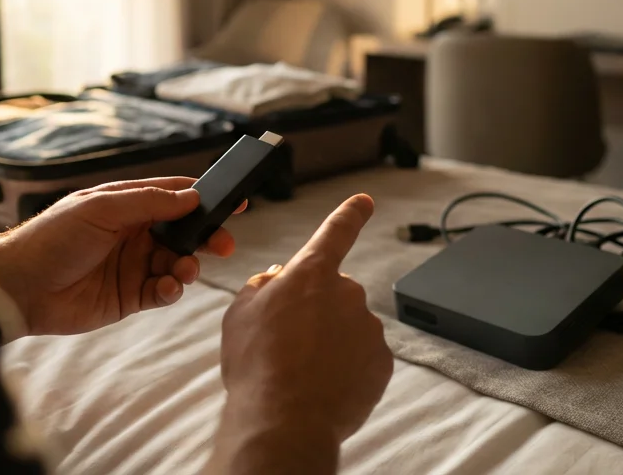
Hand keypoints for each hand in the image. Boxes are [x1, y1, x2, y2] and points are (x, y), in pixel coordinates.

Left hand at [0, 177, 239, 338]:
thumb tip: (190, 195)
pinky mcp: (128, 297)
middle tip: (223, 244)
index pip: (174, 196)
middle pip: (183, 232)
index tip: (235, 200)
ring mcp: (132, 266)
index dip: (204, 197)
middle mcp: (133, 234)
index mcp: (126, 205)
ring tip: (184, 271)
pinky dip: (172, 290)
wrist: (19, 288)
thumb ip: (148, 202)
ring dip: (188, 266)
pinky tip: (167, 288)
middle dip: (206, 237)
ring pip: (177, 263)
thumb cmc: (52, 239)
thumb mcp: (101, 209)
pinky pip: (162, 292)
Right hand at [207, 194, 392, 473]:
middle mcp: (347, 293)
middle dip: (317, 313)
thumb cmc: (256, 365)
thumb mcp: (240, 314)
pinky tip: (324, 386)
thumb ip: (262, 286)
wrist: (283, 421)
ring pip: (350, 328)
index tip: (365, 200)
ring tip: (302, 372)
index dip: (350, 213)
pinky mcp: (382, 362)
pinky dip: (347, 369)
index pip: (335, 232)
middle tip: (289, 345)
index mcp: (311, 274)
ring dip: (331, 344)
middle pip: (334, 294)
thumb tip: (277, 277)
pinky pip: (364, 358)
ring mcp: (368, 327)